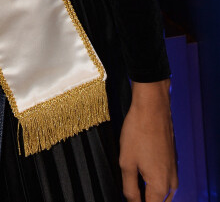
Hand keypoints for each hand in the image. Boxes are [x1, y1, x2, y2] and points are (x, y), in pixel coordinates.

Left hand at [119, 79, 177, 201]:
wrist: (152, 107)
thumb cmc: (138, 130)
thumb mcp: (126, 163)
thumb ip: (129, 189)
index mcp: (160, 186)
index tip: (129, 197)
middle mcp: (171, 182)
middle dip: (144, 199)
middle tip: (131, 190)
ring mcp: (174, 171)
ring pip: (163, 193)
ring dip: (150, 192)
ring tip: (134, 184)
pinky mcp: (172, 161)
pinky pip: (165, 180)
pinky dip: (154, 182)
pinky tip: (142, 172)